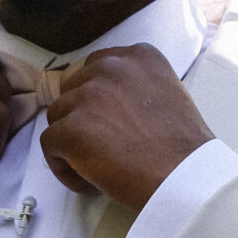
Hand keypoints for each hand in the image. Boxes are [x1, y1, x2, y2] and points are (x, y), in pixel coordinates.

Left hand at [41, 46, 212, 212]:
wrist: (187, 177)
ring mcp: (89, 96)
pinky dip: (63, 166)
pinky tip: (87, 181)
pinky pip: (50, 144)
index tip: (107, 120)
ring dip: (72, 141)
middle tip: (102, 145)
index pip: (96, 68)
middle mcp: (111, 67)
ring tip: (97, 166)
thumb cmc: (184, 146)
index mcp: (138, 56)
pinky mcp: (72, 129)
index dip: (95, 98)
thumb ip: (136, 86)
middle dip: (81, 117)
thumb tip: (108, 104)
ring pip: (58, 116)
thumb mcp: (168, 93)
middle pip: (73, 90)